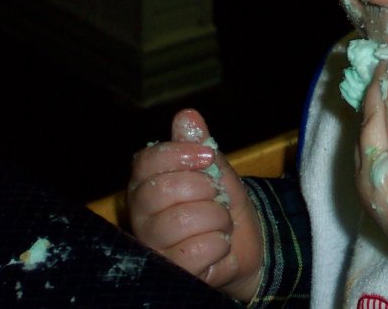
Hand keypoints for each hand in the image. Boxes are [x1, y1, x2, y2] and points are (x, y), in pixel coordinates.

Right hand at [127, 109, 263, 300]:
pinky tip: (217, 244)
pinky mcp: (172, 272)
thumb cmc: (222, 202)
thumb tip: (186, 116)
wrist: (246, 242)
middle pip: (162, 190)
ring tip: (219, 221)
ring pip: (181, 221)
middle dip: (204, 189)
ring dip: (217, 217)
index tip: (207, 156)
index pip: (146, 161)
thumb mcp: (215, 168)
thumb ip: (199, 144)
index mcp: (146, 184)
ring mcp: (153, 246)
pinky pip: (196, 250)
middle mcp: (141, 216)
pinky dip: (219, 243)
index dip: (179, 154)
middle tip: (215, 196)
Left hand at [355, 45, 387, 276]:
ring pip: (363, 131)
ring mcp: (370, 187)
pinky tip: (380, 112)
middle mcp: (383, 171)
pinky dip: (370, 127)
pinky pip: (363, 152)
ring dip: (372, 101)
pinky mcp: (367, 197)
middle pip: (375, 111)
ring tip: (383, 78)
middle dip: (381, 79)